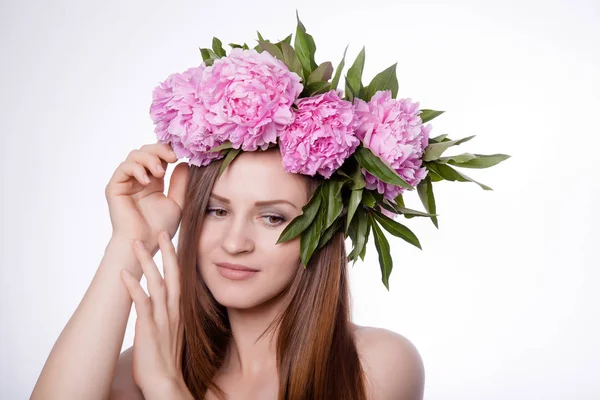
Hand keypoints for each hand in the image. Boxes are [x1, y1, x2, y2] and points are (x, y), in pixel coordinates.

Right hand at [105, 142, 188, 254]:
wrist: (144, 242)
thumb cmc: (159, 227)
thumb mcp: (177, 203)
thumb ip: (180, 183)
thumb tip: (183, 163)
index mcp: (154, 180)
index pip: (159, 156)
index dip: (168, 150)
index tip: (182, 153)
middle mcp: (139, 178)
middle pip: (146, 150)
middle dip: (160, 150)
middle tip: (172, 158)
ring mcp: (126, 181)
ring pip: (135, 155)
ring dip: (150, 159)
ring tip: (160, 173)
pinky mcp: (115, 187)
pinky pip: (124, 168)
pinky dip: (137, 169)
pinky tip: (147, 181)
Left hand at [120, 231, 191, 399]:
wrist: (166, 382)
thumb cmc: (165, 361)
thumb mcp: (171, 333)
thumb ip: (167, 316)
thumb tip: (161, 306)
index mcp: (179, 311)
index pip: (180, 278)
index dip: (176, 258)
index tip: (172, 240)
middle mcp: (173, 311)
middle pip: (172, 274)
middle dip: (167, 251)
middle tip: (160, 230)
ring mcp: (162, 318)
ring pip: (156, 283)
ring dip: (146, 262)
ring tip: (136, 244)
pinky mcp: (149, 328)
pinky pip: (141, 304)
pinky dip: (133, 288)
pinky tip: (124, 275)